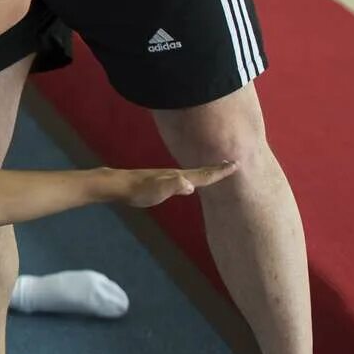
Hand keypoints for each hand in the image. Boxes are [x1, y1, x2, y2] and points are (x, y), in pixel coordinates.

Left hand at [117, 162, 237, 208]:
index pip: (203, 174)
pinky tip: (190, 180)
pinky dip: (193, 176)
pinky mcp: (161, 181)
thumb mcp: (156, 191)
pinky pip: (184, 177)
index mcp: (179, 177)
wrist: (118, 185)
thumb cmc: (137, 190)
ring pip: (193, 173)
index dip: (220, 172)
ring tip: (217, 169)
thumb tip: (190, 186)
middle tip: (234, 162)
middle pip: (201, 171)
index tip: (236, 164)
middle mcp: (176, 174)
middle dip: (217, 168)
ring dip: (207, 171)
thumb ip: (173, 187)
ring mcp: (168, 177)